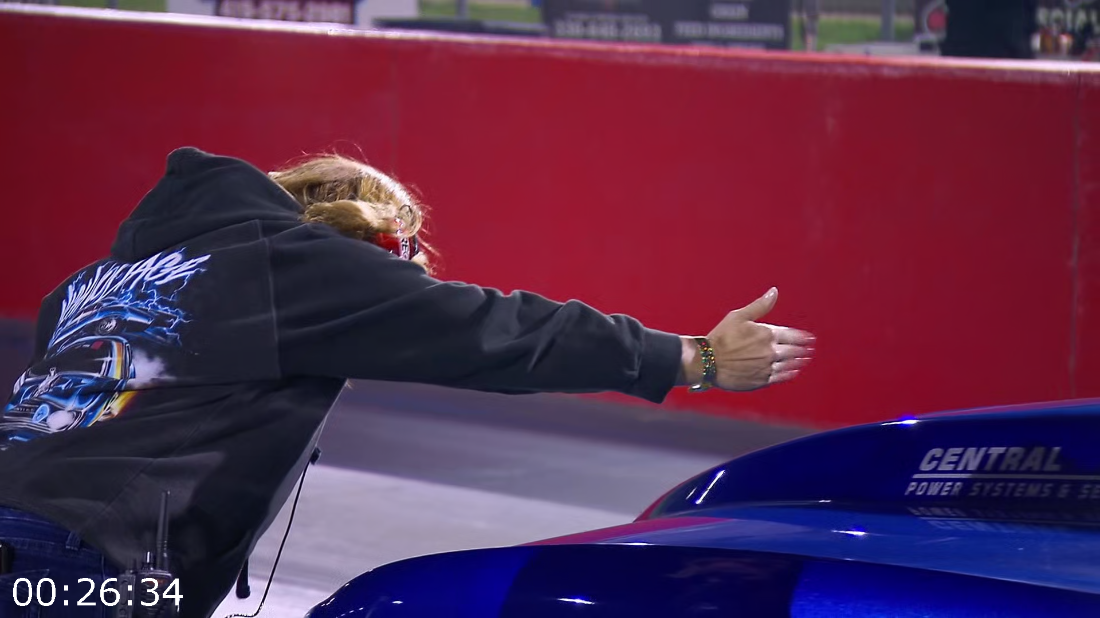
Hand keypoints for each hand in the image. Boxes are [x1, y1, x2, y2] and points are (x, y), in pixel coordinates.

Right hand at [680, 288, 814, 390]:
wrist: (708, 361)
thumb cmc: (721, 336)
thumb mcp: (739, 316)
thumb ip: (760, 305)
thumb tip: (774, 291)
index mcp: (767, 334)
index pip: (792, 335)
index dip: (803, 337)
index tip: (810, 338)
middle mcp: (770, 351)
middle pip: (793, 351)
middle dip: (803, 349)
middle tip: (810, 349)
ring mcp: (766, 367)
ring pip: (789, 364)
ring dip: (799, 362)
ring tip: (804, 360)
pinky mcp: (761, 380)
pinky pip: (780, 377)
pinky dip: (789, 374)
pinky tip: (792, 372)